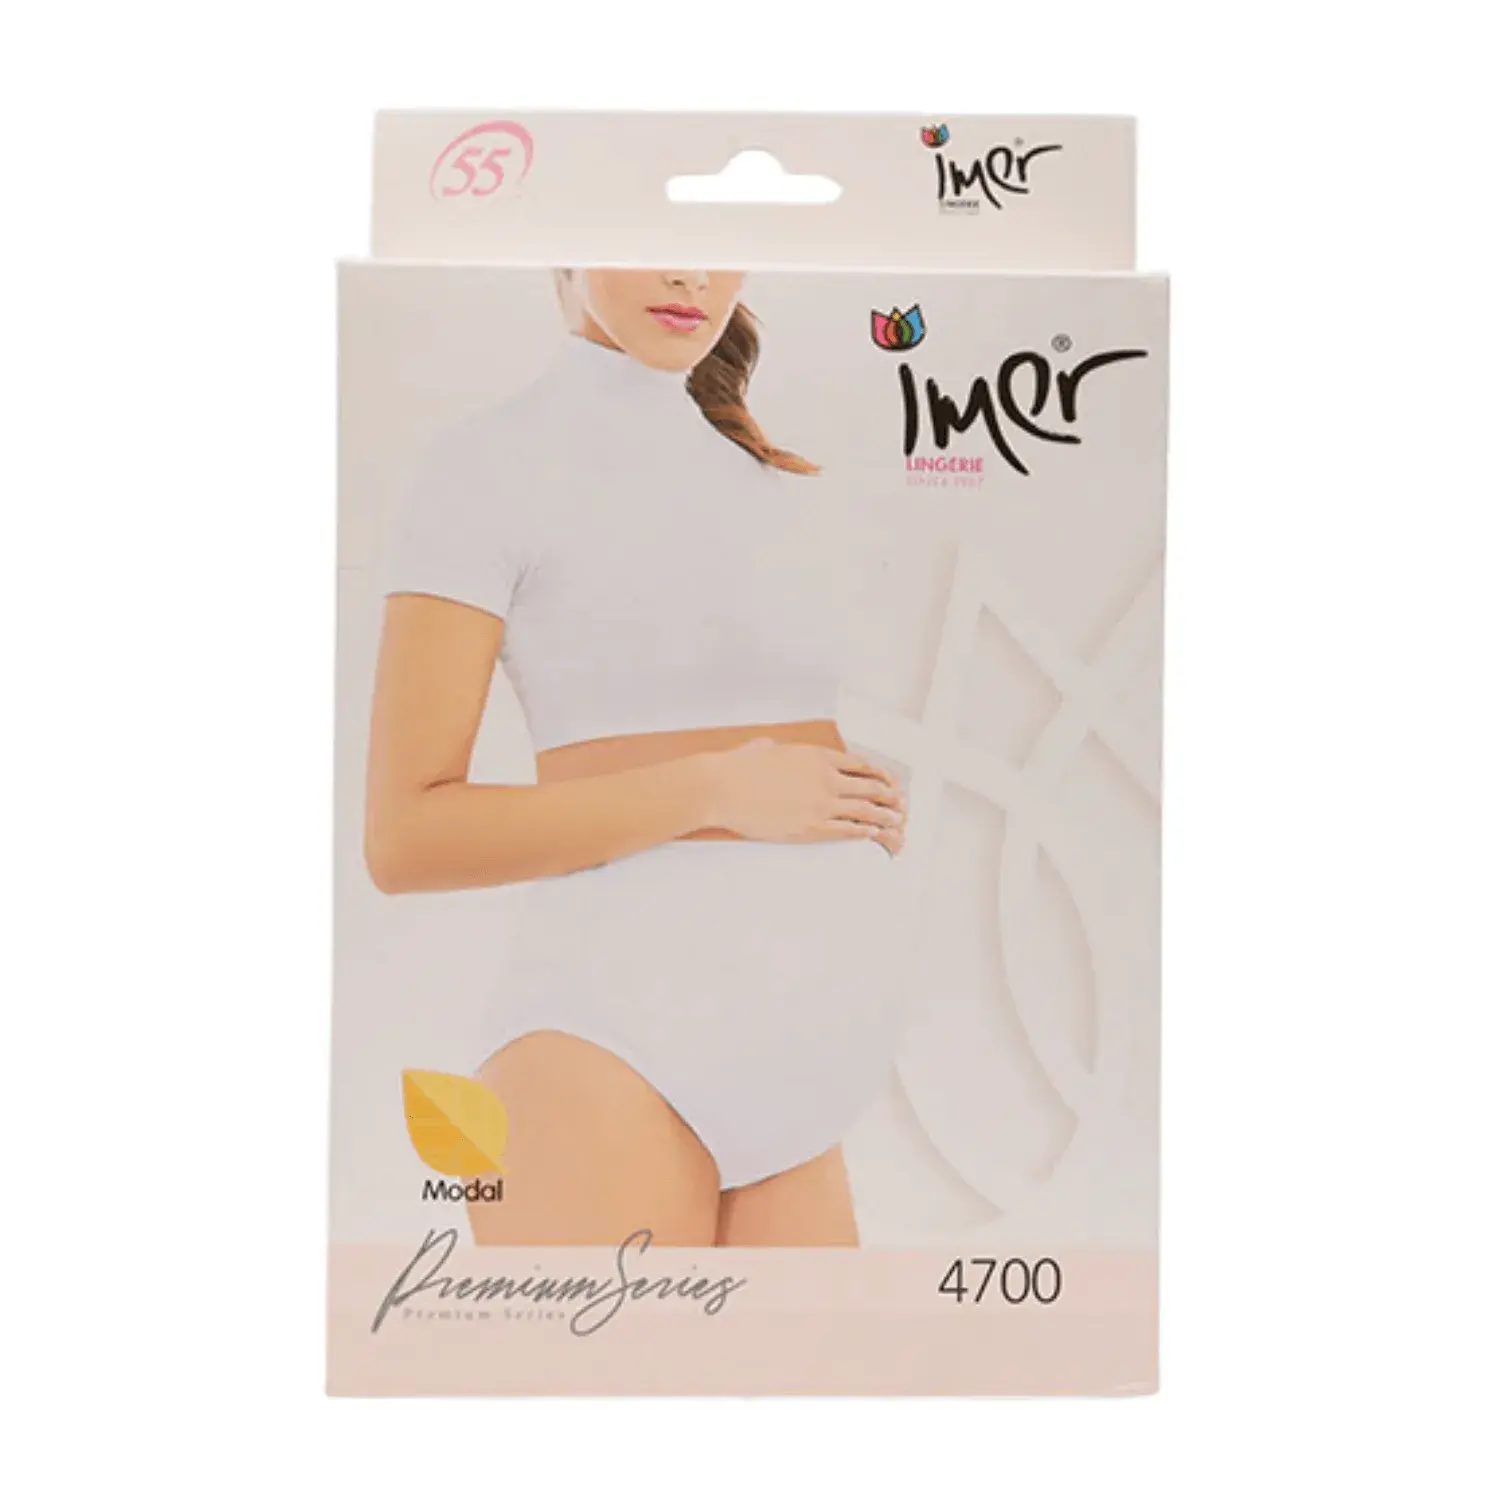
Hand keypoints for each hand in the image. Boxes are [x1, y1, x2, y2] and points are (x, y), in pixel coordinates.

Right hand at [701, 739, 906, 853]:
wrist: (722, 788)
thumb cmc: (739, 767)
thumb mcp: (765, 748)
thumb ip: (778, 749)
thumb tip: (770, 748)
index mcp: (818, 756)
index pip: (861, 765)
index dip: (880, 774)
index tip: (889, 781)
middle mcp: (825, 778)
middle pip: (869, 787)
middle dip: (889, 796)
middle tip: (901, 803)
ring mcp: (820, 804)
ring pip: (863, 810)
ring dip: (883, 816)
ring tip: (896, 821)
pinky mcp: (809, 827)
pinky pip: (845, 830)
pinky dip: (862, 831)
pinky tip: (872, 833)